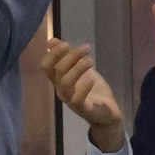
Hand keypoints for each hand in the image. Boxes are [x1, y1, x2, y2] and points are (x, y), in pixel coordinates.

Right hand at [41, 38, 125, 152]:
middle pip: (57, 70)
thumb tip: (52, 41)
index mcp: (58, 80)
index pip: (46, 66)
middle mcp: (60, 89)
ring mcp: (70, 100)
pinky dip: (84, 87)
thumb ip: (67, 57)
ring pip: (65, 83)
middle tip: (86, 48)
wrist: (107, 113)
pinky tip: (92, 79)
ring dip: (77, 68)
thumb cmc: (93, 90)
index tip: (66, 44)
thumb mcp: (81, 69)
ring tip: (90, 61)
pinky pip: (77, 99)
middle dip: (70, 56)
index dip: (53, 53)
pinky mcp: (83, 108)